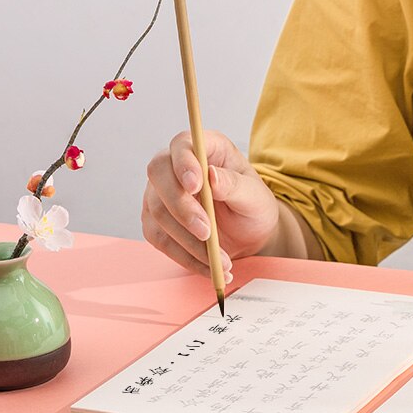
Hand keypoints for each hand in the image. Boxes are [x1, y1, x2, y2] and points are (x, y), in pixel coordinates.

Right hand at [142, 130, 279, 278]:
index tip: (196, 185)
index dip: (184, 162)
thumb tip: (212, 176)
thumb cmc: (253, 207)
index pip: (183, 144)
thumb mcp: (256, 197)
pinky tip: (209, 268)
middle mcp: (175, 166)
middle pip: (159, 175)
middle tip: (207, 232)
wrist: (248, 234)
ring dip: (188, 240)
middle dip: (182, 207)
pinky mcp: (156, 222)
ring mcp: (161, 193)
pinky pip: (160, 239)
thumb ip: (235, 185)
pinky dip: (184, 257)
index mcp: (206, 148)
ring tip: (221, 260)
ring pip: (158, 212)